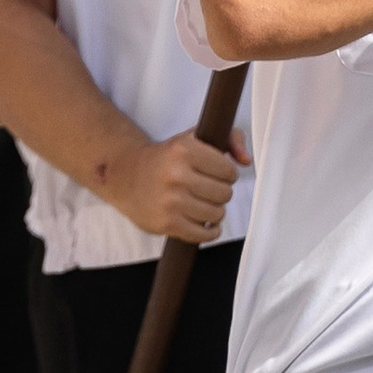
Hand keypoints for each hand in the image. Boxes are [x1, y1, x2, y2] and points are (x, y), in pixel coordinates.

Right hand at [120, 122, 248, 244]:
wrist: (126, 175)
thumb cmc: (167, 157)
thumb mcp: (194, 137)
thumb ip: (230, 138)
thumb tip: (247, 161)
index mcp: (183, 150)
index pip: (229, 171)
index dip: (227, 174)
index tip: (217, 173)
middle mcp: (176, 175)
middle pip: (225, 194)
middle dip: (221, 192)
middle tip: (208, 189)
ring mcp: (171, 201)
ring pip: (217, 214)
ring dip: (215, 211)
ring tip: (203, 203)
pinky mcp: (167, 223)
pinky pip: (203, 234)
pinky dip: (210, 231)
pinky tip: (204, 222)